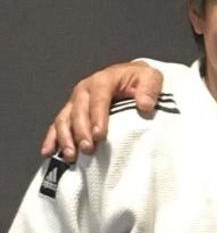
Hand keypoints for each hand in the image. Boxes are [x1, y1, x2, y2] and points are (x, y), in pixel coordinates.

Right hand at [40, 61, 163, 160]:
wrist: (130, 77)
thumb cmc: (140, 80)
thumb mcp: (151, 78)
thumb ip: (149, 90)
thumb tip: (145, 105)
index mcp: (103, 80)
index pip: (98, 98)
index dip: (97, 117)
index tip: (99, 135)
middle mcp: (84, 89)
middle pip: (78, 111)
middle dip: (81, 131)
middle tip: (88, 149)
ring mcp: (75, 101)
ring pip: (64, 119)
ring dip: (65, 138)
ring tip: (72, 156)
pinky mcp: (71, 111)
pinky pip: (57, 126)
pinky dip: (52, 139)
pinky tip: (49, 153)